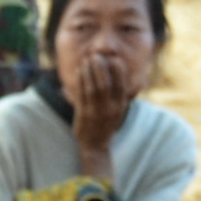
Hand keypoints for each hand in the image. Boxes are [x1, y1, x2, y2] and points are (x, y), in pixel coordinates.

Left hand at [67, 50, 132, 172]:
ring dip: (89, 72)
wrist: (96, 145)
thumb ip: (117, 95)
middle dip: (101, 69)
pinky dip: (80, 82)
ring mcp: (96, 112)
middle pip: (105, 85)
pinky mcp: (84, 114)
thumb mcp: (117, 110)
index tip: (115, 59)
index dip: (118, 72)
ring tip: (87, 60)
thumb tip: (117, 75)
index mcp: (120, 106)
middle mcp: (110, 109)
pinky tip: (79, 72)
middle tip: (97, 55)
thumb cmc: (106, 124)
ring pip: (93, 89)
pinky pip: (81, 95)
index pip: (121, 86)